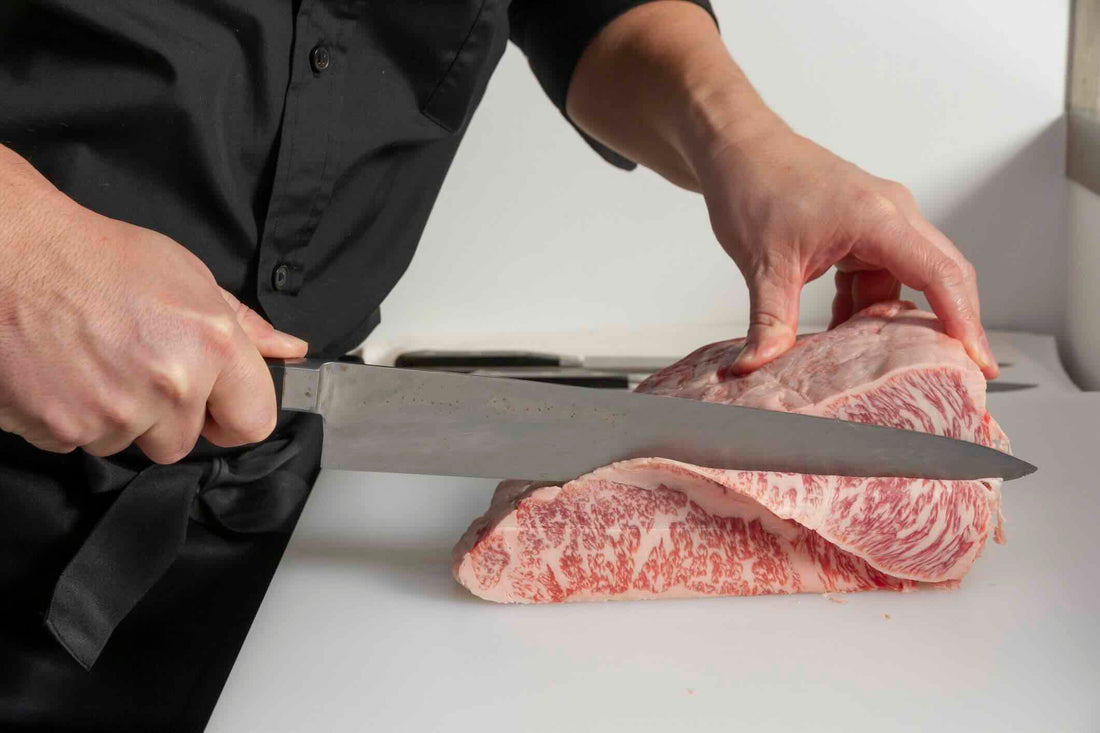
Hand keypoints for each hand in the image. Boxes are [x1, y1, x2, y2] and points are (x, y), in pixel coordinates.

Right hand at [0, 146, 307, 462]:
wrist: (9, 255)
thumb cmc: (95, 258)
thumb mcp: (187, 276)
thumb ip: (242, 325)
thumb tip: (289, 349)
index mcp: (212, 346)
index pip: (254, 422)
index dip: (233, 414)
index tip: (214, 403)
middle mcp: (170, 384)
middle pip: (184, 441)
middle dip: (164, 415)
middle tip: (134, 364)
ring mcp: (114, 412)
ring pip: (129, 443)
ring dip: (116, 415)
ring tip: (92, 360)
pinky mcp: (62, 430)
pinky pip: (80, 442)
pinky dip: (71, 416)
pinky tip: (62, 372)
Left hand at [692, 120, 997, 377]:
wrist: (737, 148)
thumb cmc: (754, 184)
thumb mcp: (763, 265)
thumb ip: (769, 322)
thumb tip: (758, 365)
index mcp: (877, 218)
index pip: (939, 274)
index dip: (963, 321)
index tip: (977, 360)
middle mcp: (891, 214)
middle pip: (941, 275)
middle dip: (951, 325)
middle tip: (959, 372)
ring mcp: (879, 220)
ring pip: (908, 279)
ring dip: (898, 319)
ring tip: (893, 363)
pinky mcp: (862, 229)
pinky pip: (881, 275)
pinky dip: (869, 306)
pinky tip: (847, 333)